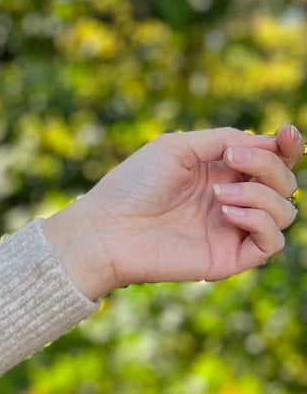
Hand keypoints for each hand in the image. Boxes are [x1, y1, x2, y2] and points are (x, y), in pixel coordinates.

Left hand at [40, 124, 302, 298]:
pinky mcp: (228, 258)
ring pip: (285, 211)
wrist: (105, 229)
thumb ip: (223, 139)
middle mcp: (233, 201)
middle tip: (232, 159)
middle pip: (285, 182)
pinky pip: (271, 243)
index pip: (274, 160)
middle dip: (270, 165)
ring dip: (262, 193)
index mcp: (223, 173)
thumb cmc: (132, 185)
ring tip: (219, 194)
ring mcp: (232, 231)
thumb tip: (267, 141)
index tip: (286, 134)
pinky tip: (228, 211)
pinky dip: (260, 221)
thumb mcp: (178, 147)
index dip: (288, 147)